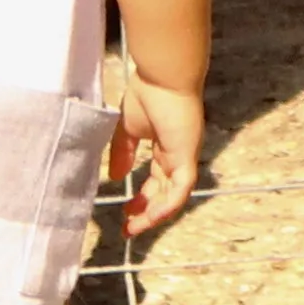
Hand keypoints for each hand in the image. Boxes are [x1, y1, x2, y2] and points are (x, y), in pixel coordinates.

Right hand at [110, 78, 205, 238]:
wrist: (163, 76)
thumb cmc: (148, 93)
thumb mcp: (127, 129)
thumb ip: (122, 153)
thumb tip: (116, 177)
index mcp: (164, 147)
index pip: (156, 180)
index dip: (142, 198)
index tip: (125, 213)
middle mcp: (176, 155)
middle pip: (164, 193)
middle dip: (146, 212)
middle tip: (129, 228)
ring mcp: (184, 157)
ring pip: (173, 196)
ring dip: (154, 215)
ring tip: (135, 228)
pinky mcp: (187, 157)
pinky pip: (180, 190)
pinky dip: (167, 206)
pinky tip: (150, 217)